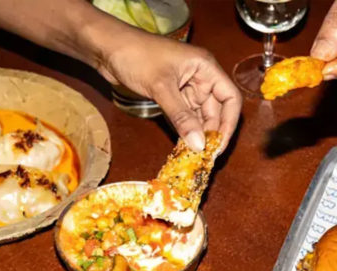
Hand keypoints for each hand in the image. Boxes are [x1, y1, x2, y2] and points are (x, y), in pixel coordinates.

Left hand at [100, 31, 241, 151]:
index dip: (229, 122)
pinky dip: (184, 130)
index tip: (219, 144)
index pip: (230, 98)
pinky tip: (182, 147)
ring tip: (193, 156)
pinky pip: (184, 117)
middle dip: (211, 133)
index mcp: (205, 68)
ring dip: (197, 134)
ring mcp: (186, 87)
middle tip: (205, 156)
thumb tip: (199, 145)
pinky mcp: (172, 96)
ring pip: (199, 116)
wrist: (106, 48)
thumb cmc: (136, 56)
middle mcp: (200, 77)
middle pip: (216, 111)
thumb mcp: (161, 87)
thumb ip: (181, 117)